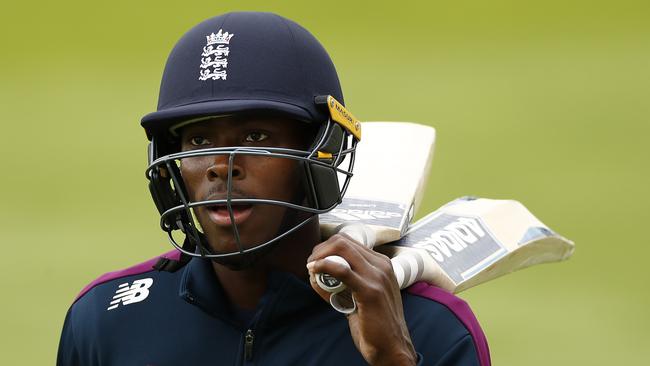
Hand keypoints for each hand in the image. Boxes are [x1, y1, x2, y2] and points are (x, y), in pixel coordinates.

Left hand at [307, 234, 416, 365]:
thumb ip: (343, 284)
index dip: (327, 247)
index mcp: (382, 264)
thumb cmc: (376, 325)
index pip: (349, 242)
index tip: (316, 260)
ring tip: (311, 269)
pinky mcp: (370, 291)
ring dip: (320, 257)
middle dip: (320, 250)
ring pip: (342, 248)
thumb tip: (315, 274)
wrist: (392, 348)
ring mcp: (378, 276)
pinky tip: (314, 272)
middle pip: (343, 241)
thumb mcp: (362, 297)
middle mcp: (382, 265)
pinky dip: (324, 266)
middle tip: (310, 264)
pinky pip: (342, 269)